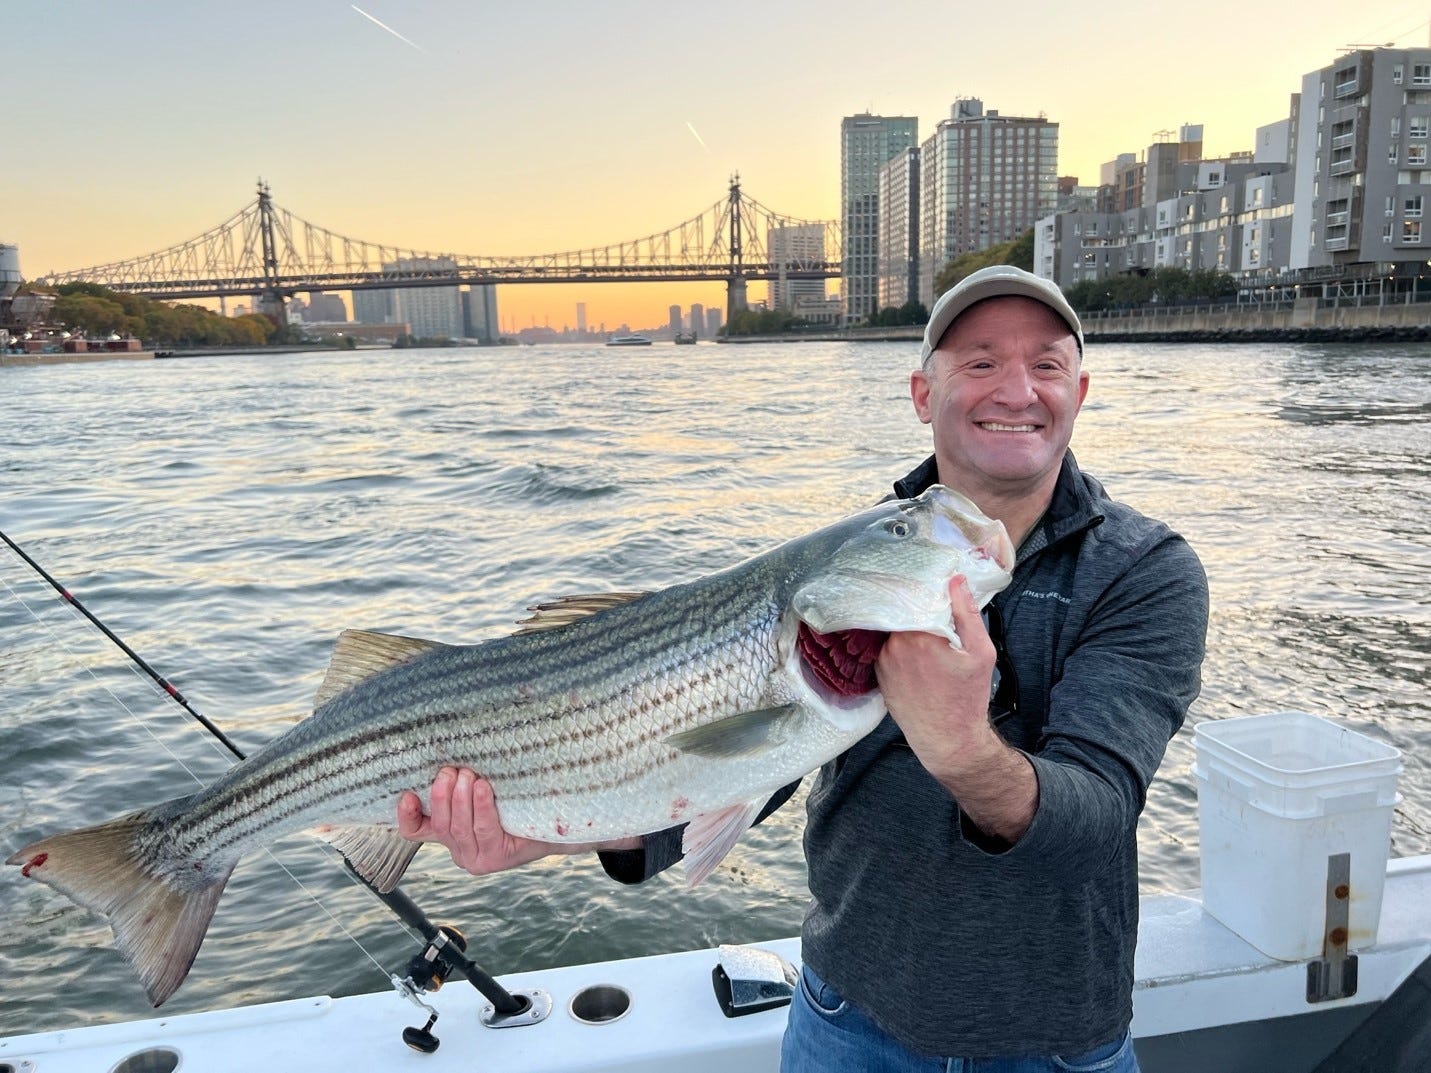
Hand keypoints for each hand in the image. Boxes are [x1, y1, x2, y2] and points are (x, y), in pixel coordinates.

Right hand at [397, 767, 559, 875]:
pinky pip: (484, 830)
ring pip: (458, 827)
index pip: (416, 831)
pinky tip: (483, 788)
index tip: (406, 794)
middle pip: (440, 824)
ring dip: (460, 798)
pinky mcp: (496, 859)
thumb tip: (444, 755)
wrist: (558, 822)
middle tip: (450, 771)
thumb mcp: (483, 791)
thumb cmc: (516, 801)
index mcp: (449, 835)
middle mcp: (459, 851)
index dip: (407, 815)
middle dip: (441, 795)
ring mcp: (477, 858)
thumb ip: (461, 784)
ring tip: (467, 775)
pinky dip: (481, 807)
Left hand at [876, 576, 997, 766]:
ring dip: (905, 625)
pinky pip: (886, 646)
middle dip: (915, 606)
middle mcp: (894, 645)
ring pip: (893, 628)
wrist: (947, 739)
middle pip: (901, 611)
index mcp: (919, 636)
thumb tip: (955, 580)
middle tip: (931, 606)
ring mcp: (882, 660)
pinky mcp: (878, 673)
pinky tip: (912, 650)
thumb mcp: (980, 653)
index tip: (934, 583)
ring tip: (924, 630)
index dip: (924, 588)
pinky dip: (897, 643)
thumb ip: (967, 613)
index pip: (914, 595)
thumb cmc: (967, 698)